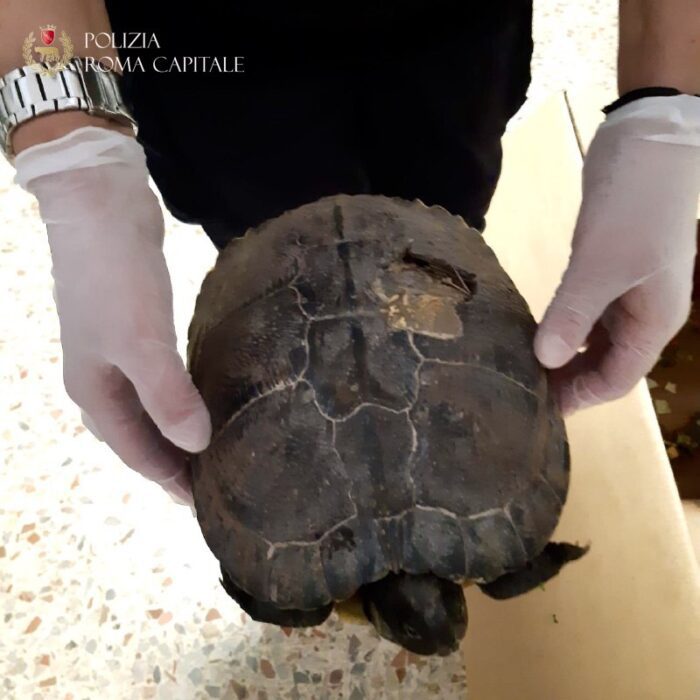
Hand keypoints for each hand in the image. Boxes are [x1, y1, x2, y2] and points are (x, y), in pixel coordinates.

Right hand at [13, 126, 211, 505]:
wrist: (100, 206)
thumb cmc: (115, 279)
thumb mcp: (141, 343)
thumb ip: (167, 396)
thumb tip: (196, 445)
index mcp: (95, 391)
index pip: (135, 451)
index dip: (167, 479)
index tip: (201, 503)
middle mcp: (100, 377)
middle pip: (136, 435)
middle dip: (168, 461)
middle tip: (209, 482)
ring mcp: (114, 350)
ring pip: (144, 407)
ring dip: (170, 430)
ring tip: (207, 446)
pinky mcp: (134, 326)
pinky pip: (156, 377)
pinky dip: (175, 395)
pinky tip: (198, 393)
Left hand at [534, 95, 699, 415]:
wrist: (650, 141)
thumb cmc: (634, 205)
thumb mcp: (601, 263)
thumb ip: (573, 313)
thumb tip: (546, 361)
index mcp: (654, 321)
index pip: (617, 379)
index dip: (580, 398)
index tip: (537, 409)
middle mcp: (644, 313)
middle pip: (606, 364)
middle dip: (569, 381)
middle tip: (521, 391)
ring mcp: (629, 290)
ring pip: (595, 339)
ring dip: (564, 355)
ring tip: (523, 366)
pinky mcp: (609, 269)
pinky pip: (587, 312)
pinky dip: (564, 325)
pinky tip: (536, 328)